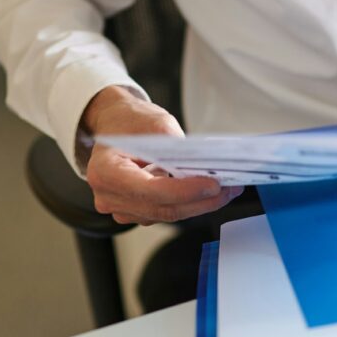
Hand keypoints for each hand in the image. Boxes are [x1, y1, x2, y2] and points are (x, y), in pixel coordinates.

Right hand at [81, 86, 241, 224]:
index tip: (214, 185)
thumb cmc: (129, 122)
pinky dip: (187, 204)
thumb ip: (178, 149)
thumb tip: (206, 170)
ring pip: (167, 214)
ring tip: (225, 190)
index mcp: (106, 171)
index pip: (152, 190)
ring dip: (198, 204)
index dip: (186, 191)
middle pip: (163, 208)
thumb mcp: (156, 124)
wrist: (114, 126)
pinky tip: (206, 193)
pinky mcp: (134, 212)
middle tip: (230, 190)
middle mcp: (108, 196)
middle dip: (200, 201)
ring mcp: (120, 208)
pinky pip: (164, 212)